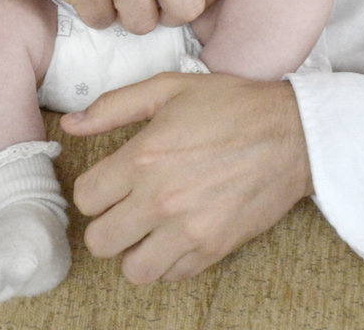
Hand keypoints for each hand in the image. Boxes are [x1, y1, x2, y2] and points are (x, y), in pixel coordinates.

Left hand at [62, 72, 312, 282]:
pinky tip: (178, 232)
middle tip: (127, 205)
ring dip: (134, 250)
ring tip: (150, 226)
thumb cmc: (231, 105)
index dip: (95, 189)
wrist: (292, 133)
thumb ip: (114, 106)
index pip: (86, 198)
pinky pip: (170, 276)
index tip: (111, 181)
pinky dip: (168, 261)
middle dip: (108, 222)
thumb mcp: (170, 88)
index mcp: (143, 157)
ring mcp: (188, 230)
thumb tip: (71, 124)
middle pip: (101, 241)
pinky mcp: (213, 249)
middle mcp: (160, 199)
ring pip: (132, 269)